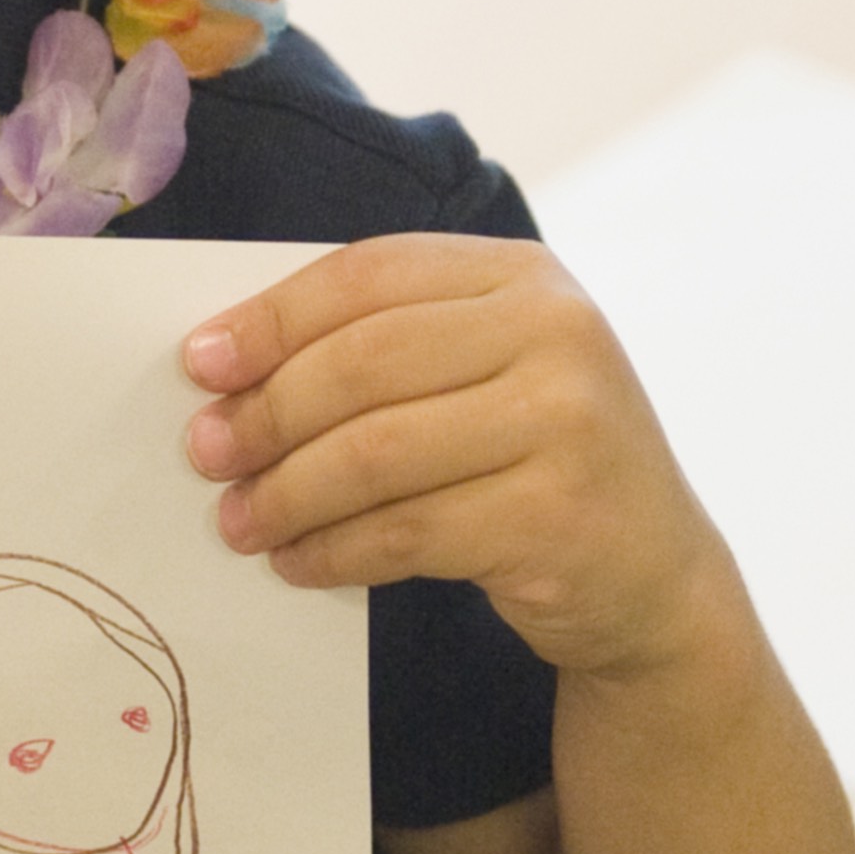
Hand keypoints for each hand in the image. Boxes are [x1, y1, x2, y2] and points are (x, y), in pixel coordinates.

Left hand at [180, 235, 741, 682]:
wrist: (654, 578)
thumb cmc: (535, 462)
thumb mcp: (482, 374)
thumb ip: (384, 350)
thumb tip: (224, 369)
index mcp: (524, 275)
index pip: (370, 275)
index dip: (272, 318)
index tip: (199, 363)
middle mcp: (558, 332)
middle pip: (364, 363)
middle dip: (267, 413)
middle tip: (206, 455)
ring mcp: (568, 423)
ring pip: (376, 454)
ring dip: (287, 493)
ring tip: (239, 522)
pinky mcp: (558, 517)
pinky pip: (407, 531)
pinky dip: (335, 550)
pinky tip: (299, 563)